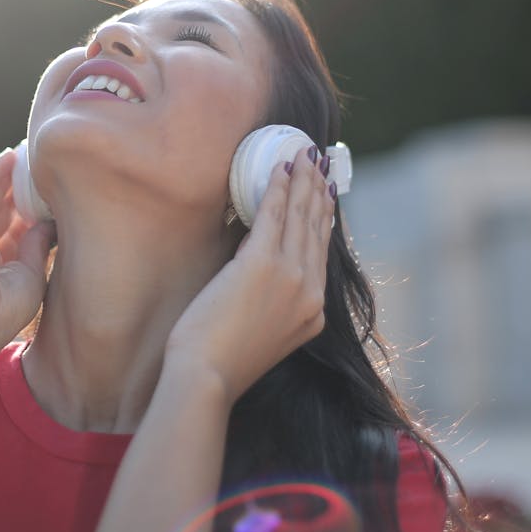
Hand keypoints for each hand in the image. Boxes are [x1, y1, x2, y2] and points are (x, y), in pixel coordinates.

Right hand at [0, 148, 55, 353]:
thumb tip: (47, 222)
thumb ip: (38, 246)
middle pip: (5, 211)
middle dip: (23, 192)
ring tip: (31, 155)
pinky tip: (11, 155)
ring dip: (10, 176)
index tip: (56, 200)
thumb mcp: (32, 276)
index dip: (34, 217)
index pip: (16, 235)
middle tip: (44, 171)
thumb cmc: (4, 307)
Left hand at [166, 146, 335, 402]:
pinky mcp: (262, 264)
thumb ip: (273, 303)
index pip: (321, 253)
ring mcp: (290, 277)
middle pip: (316, 229)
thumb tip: (260, 269)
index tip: (324, 195)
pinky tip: (279, 169)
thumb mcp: (263, 331)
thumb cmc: (221, 361)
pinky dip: (278, 188)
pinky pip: (274, 216)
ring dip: (302, 181)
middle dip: (317, 191)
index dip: (323, 219)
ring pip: (300, 217)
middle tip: (318, 163)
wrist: (206, 377)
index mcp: (313, 313)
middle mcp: (310, 292)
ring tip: (302, 155)